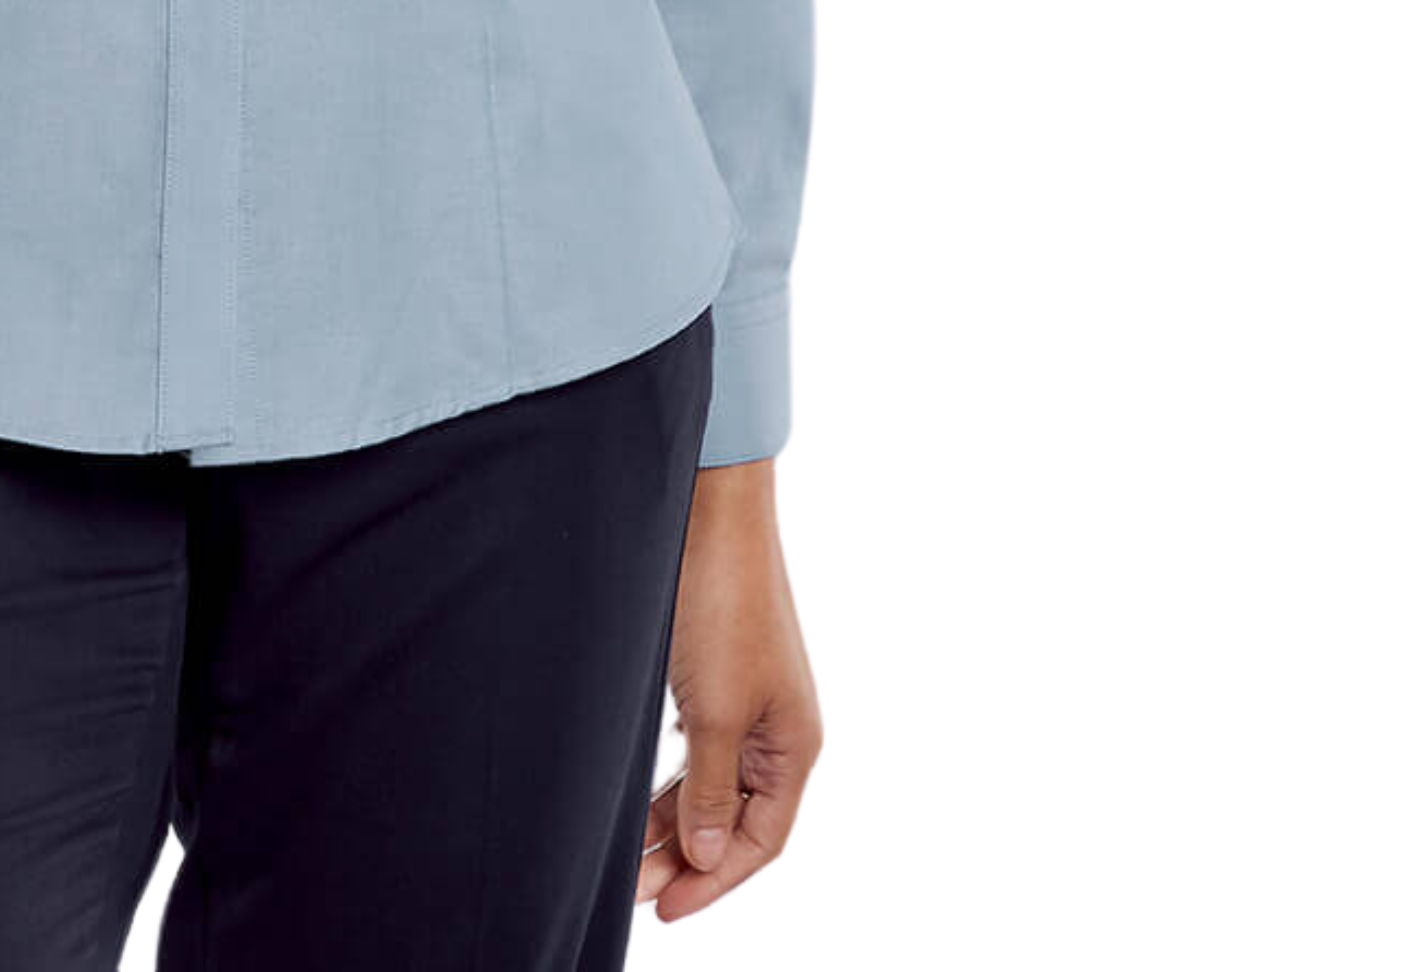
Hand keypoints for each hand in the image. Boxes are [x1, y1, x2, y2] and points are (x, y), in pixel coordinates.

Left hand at [638, 455, 820, 921]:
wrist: (707, 508)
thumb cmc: (721, 601)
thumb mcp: (713, 710)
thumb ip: (709, 789)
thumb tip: (705, 856)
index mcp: (793, 744)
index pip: (760, 841)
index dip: (714, 881)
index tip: (664, 910)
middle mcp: (776, 727)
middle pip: (733, 818)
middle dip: (685, 858)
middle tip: (631, 891)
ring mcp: (747, 698)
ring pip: (710, 783)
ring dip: (670, 820)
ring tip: (624, 855)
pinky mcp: (715, 671)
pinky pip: (696, 746)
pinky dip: (668, 776)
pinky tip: (637, 794)